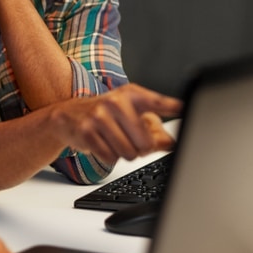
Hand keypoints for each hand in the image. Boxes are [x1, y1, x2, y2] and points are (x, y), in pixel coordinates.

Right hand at [55, 84, 181, 164]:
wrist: (68, 115)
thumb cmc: (105, 114)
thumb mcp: (130, 114)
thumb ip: (154, 130)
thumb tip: (172, 144)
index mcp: (131, 95)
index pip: (156, 102)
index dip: (172, 106)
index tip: (184, 108)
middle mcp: (115, 102)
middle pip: (145, 143)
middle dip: (141, 148)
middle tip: (129, 139)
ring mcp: (99, 116)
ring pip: (129, 153)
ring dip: (124, 153)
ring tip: (114, 140)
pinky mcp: (86, 132)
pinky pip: (110, 157)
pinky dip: (109, 156)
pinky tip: (102, 143)